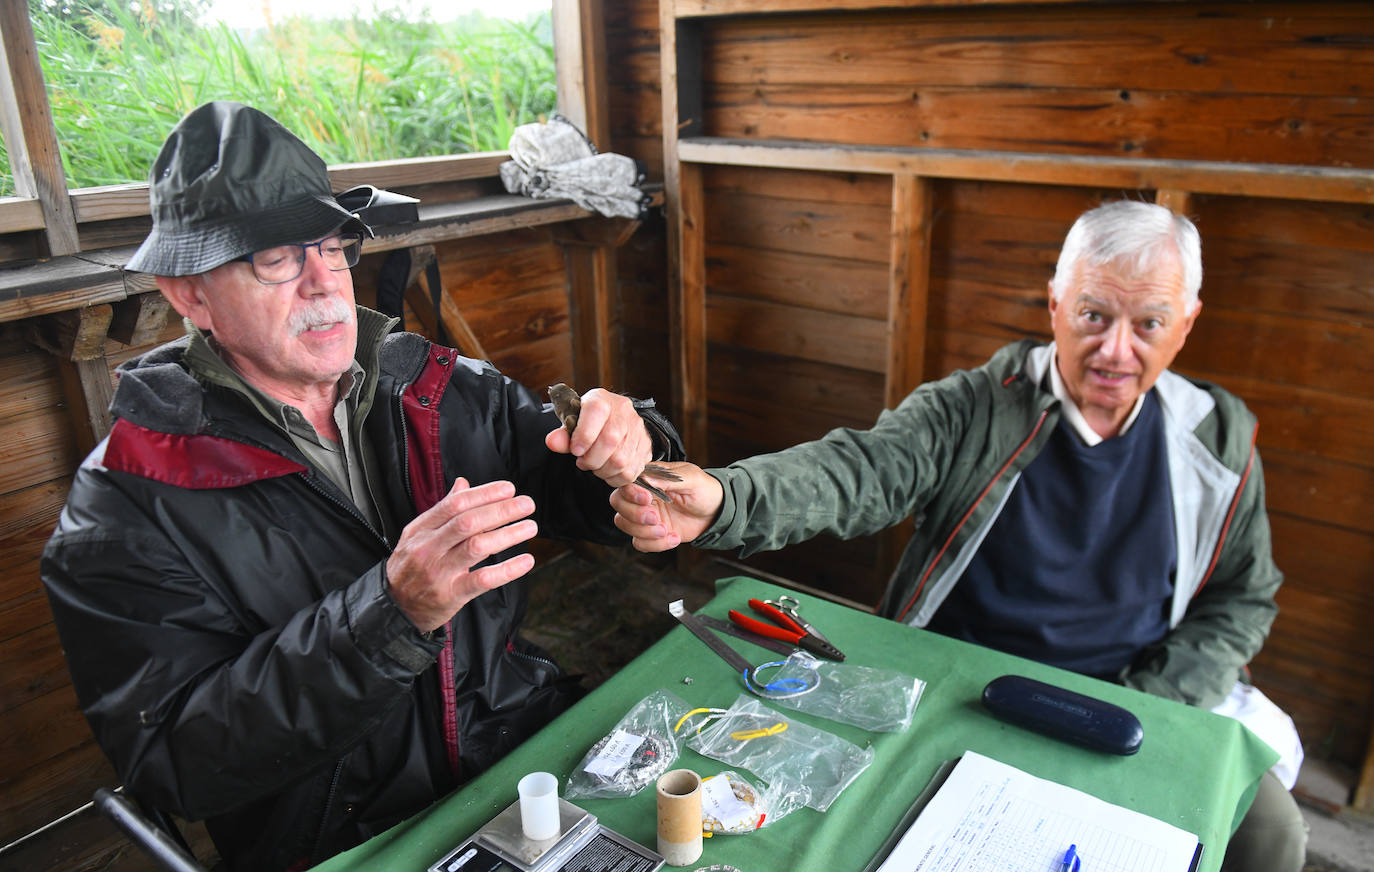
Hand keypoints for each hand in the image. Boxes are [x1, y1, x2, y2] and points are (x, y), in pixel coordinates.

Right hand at [385, 478, 538, 632]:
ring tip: (530, 527)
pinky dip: (507, 570)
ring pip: (477, 547)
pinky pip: (482, 580)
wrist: (393, 607)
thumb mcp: (418, 535)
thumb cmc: (411, 566)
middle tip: (527, 504)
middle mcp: (429, 547)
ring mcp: (439, 571)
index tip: (509, 489)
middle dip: (501, 510)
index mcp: (422, 528)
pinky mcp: (450, 595)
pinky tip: (526, 561)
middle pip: (468, 522)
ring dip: (508, 535)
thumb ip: (442, 510)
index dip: (484, 494)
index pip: (455, 504)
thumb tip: (463, 484)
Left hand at [544, 388, 651, 486]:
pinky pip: (630, 472)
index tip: (575, 451)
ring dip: (602, 470)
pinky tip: (607, 471)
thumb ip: (562, 434)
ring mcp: (638, 430)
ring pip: (621, 460)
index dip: (584, 435)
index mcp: (602, 400)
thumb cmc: (589, 423)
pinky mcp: (646, 447)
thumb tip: (552, 442)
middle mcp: (624, 412)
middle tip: (583, 462)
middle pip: (610, 440)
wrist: (613, 421)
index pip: (596, 412)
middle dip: (591, 459)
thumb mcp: (573, 422)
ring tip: (595, 466)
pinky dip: (614, 478)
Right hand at [609, 462, 722, 551]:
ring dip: (645, 532)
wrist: (717, 512)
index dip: (631, 493)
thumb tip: (647, 478)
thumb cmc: (705, 490)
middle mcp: (643, 496)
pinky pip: (639, 543)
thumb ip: (668, 479)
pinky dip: (655, 544)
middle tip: (656, 518)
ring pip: (625, 525)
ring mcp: (646, 516)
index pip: (625, 483)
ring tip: (667, 530)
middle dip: (635, 514)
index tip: (647, 498)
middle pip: (618, 504)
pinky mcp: (652, 533)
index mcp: (650, 478)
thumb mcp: (692, 479)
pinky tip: (674, 538)